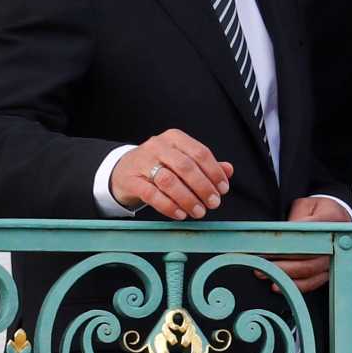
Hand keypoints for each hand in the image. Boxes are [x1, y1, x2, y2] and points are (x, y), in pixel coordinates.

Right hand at [109, 129, 231, 219]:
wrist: (123, 170)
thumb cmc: (159, 165)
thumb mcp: (181, 159)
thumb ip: (205, 165)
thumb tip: (229, 170)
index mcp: (175, 138)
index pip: (200, 152)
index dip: (214, 172)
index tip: (223, 189)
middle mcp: (158, 146)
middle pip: (186, 167)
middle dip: (203, 187)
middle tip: (213, 203)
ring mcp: (142, 162)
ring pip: (169, 181)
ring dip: (188, 199)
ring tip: (198, 211)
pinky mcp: (131, 180)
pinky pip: (152, 194)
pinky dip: (169, 206)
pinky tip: (180, 214)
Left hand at [266, 196, 351, 293]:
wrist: (340, 219)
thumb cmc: (320, 210)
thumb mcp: (307, 205)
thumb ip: (295, 218)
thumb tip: (279, 234)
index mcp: (331, 218)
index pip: (306, 233)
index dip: (285, 243)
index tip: (266, 247)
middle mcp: (337, 240)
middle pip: (308, 257)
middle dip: (281, 263)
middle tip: (260, 264)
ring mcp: (334, 257)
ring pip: (309, 272)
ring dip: (285, 276)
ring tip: (265, 274)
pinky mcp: (329, 270)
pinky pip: (313, 282)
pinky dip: (295, 286)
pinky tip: (279, 286)